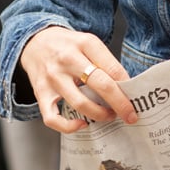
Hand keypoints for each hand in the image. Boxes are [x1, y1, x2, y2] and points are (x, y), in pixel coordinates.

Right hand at [19, 26, 138, 132]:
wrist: (34, 42)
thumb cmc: (67, 47)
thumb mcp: (88, 44)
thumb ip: (105, 63)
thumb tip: (126, 89)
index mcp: (85, 43)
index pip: (113, 69)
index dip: (127, 88)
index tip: (135, 99)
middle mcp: (67, 59)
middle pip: (101, 85)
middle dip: (121, 104)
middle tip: (130, 116)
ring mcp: (53, 78)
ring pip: (81, 104)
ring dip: (100, 115)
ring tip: (109, 116)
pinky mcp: (41, 93)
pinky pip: (53, 118)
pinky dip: (69, 127)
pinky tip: (82, 125)